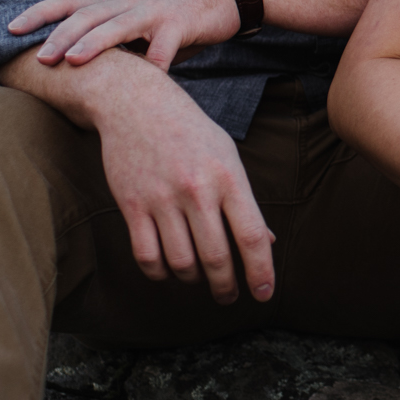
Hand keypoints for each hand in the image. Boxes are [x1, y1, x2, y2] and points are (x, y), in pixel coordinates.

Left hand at [10, 0, 240, 72]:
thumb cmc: (175, 20)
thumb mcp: (138, 30)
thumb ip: (115, 49)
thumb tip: (83, 80)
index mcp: (114, 7)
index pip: (68, 4)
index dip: (38, 14)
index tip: (10, 29)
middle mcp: (129, 5)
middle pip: (86, 14)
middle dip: (59, 35)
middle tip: (38, 58)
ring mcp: (154, 12)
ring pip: (118, 24)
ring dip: (93, 42)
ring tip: (73, 61)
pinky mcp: (180, 24)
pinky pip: (164, 48)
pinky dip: (154, 67)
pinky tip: (147, 85)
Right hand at [88, 59, 276, 303]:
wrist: (136, 103)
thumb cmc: (190, 131)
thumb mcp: (226, 156)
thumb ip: (245, 201)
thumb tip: (266, 242)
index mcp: (229, 177)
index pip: (251, 236)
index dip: (261, 271)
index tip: (265, 295)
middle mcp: (197, 189)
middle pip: (216, 257)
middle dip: (226, 287)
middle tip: (228, 297)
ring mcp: (162, 197)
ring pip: (181, 262)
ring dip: (193, 280)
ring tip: (199, 279)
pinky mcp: (132, 204)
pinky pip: (147, 256)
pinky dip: (160, 274)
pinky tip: (168, 270)